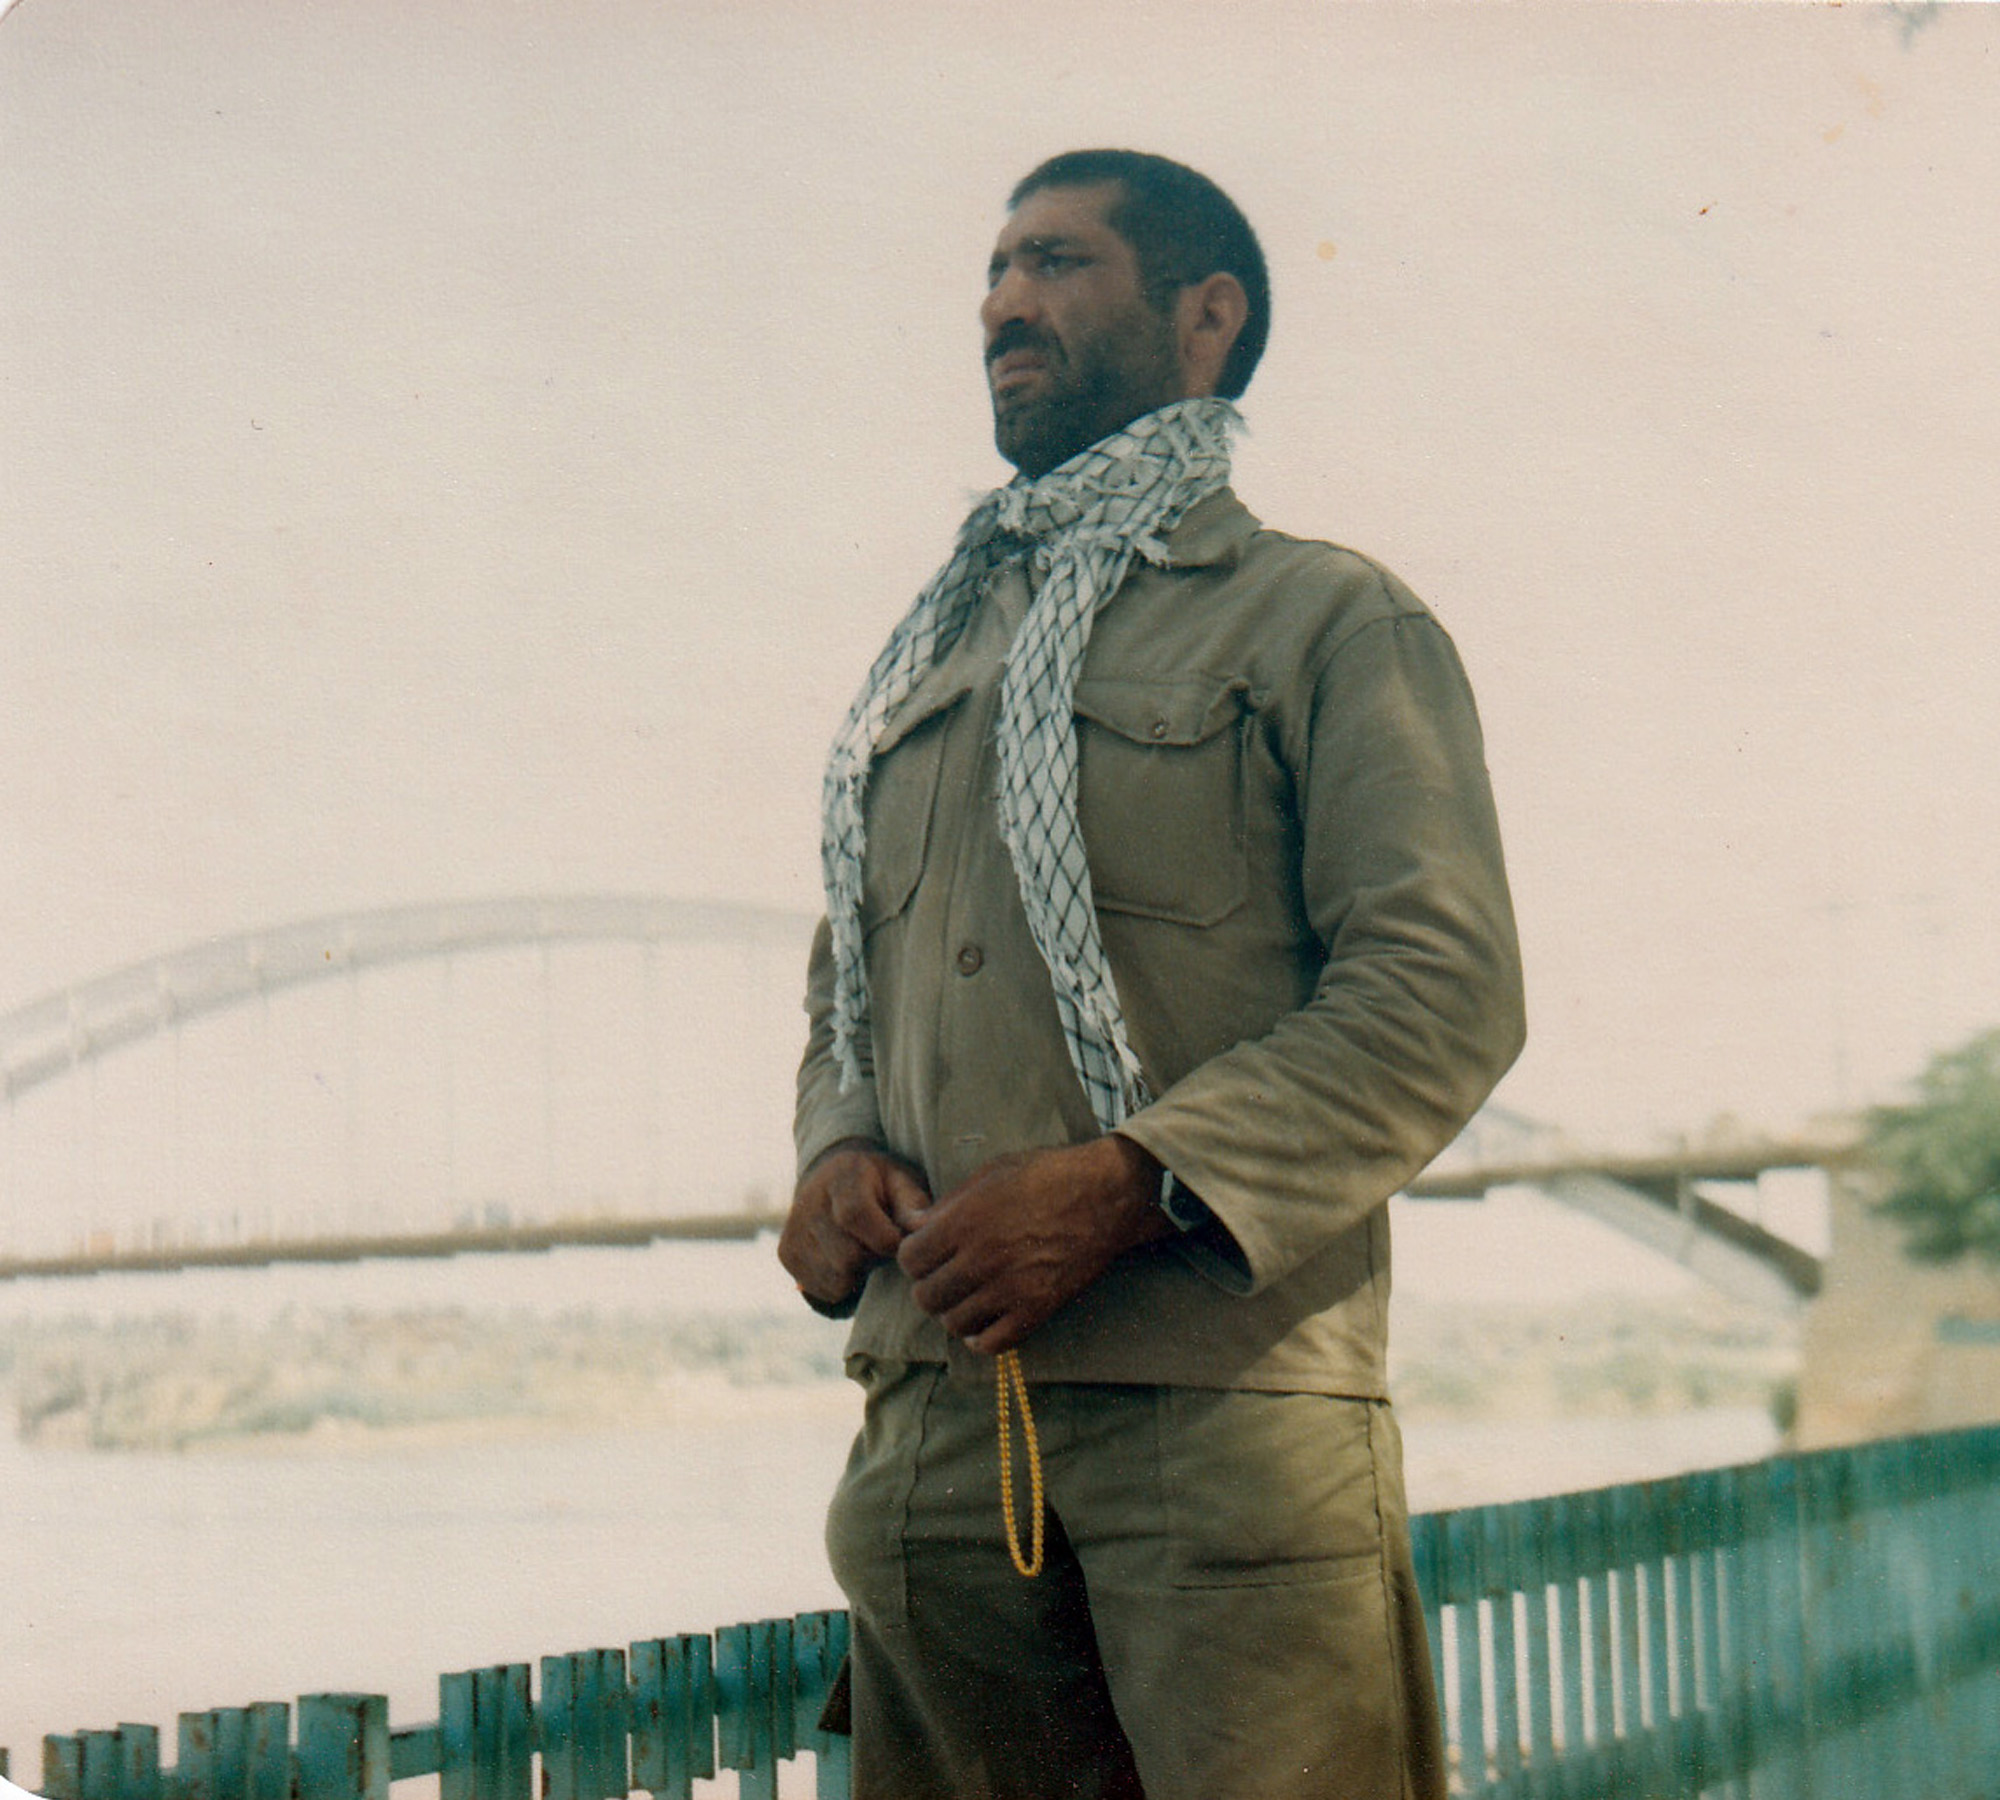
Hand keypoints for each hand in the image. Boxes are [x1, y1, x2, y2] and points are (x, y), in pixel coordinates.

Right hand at [779, 1139, 931, 1309]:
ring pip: (837, 1278)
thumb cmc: (882, 1187)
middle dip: (875, 1257)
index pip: (854, 1215)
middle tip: (882, 1243)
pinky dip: (846, 1283)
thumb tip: (922, 1229)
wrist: (837, 1182)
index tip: (898, 1239)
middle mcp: (808, 1200)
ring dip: (861, 1272)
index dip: (884, 1238)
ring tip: (865, 1248)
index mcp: (841, 1175)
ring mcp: (792, 1229)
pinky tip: (848, 1258)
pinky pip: (825, 1290)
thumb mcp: (903, 1184)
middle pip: (848, 1256)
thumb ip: (913, 1206)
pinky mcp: (786, 1254)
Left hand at [896, 1134, 1173, 1354]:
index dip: (912, 1256)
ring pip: (953, 1322)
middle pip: (926, 1296)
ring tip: (965, 1297)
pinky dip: (980, 1338)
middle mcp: (983, 1258)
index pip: (910, 1259)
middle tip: (943, 1276)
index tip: (925, 1252)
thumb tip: (912, 1225)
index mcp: (966, 1221)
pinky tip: (983, 1322)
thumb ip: (948, 1204)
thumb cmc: (1047, 1175)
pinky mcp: (1037, 1308)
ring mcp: (1010, 1288)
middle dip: (928, 1286)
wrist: (1106, 1195)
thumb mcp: (991, 1174)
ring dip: (953, 1312)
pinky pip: (992, 1343)